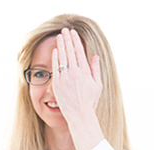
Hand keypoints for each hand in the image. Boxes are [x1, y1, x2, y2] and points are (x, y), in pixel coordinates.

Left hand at [52, 28, 104, 149]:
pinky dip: (55, 57)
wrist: (79, 115)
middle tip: (65, 30)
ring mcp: (64, 78)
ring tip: (59, 37)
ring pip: (62, 57)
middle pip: (70, 51)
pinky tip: (56, 50)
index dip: (76, 41)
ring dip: (60, 45)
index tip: (74, 33)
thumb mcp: (97, 85)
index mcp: (85, 72)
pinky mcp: (57, 83)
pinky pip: (55, 67)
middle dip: (67, 39)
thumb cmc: (90, 101)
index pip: (79, 52)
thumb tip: (95, 57)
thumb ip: (95, 69)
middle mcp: (74, 73)